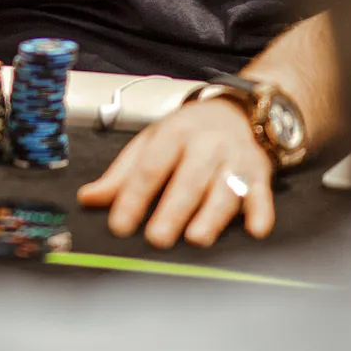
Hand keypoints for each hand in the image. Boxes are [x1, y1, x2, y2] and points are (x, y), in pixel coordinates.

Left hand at [78, 99, 274, 248]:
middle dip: (173, 211)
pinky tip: (254, 230)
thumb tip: (88, 199)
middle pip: (188, 180)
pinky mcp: (260, 174)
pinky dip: (260, 212)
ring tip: (196, 239)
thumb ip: (121, 175)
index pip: (150, 167)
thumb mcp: (150, 143)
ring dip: (211, 215)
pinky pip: (262, 194)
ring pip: (225, 189)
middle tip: (157, 239)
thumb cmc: (187, 133)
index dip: (133, 197)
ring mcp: (236, 159)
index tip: (120, 225)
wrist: (236, 112)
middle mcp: (206, 144)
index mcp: (174, 134)